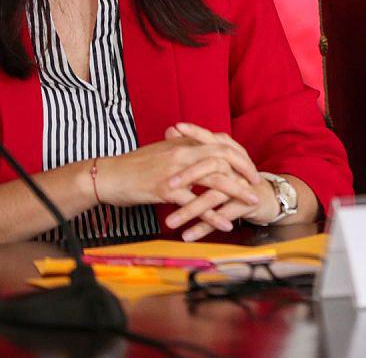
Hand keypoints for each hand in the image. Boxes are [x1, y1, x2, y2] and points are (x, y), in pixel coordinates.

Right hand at [93, 127, 262, 239]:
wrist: (106, 176)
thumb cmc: (133, 165)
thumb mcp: (161, 150)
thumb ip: (182, 146)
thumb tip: (199, 146)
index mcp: (183, 143)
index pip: (220, 143)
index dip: (238, 154)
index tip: (249, 165)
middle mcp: (183, 154)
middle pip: (225, 157)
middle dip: (245, 170)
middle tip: (257, 183)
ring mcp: (175, 172)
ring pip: (215, 179)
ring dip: (236, 191)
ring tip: (251, 202)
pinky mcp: (165, 191)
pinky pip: (195, 204)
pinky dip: (212, 215)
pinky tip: (225, 224)